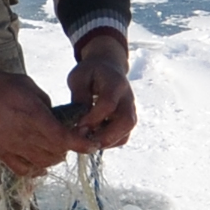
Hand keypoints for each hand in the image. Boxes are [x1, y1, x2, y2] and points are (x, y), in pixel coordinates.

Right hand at [0, 57, 77, 178]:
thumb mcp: (28, 85)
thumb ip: (45, 102)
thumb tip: (54, 115)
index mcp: (34, 117)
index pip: (65, 138)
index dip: (82, 144)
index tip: (92, 145)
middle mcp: (25, 136)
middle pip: (57, 153)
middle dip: (67, 148)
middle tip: (67, 139)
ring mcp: (12, 147)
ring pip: (43, 164)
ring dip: (53, 158)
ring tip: (53, 149)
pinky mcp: (0, 153)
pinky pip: (22, 170)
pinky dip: (35, 170)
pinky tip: (39, 165)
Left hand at [63, 33, 136, 149]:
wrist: (108, 67)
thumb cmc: (91, 72)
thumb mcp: (79, 77)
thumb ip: (80, 97)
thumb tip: (80, 121)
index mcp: (115, 83)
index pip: (108, 104)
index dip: (93, 118)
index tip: (78, 127)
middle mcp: (128, 98)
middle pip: (126, 122)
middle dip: (105, 136)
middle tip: (85, 142)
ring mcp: (131, 110)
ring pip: (126, 133)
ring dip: (106, 142)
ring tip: (87, 141)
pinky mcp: (128, 120)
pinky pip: (123, 138)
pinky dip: (108, 143)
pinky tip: (93, 138)